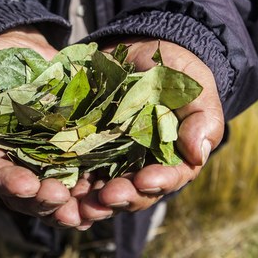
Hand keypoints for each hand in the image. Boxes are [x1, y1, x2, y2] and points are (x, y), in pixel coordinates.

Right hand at [0, 27, 84, 227]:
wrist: (24, 52)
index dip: (9, 183)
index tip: (26, 187)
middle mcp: (17, 166)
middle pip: (28, 195)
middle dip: (44, 201)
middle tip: (61, 200)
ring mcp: (47, 163)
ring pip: (58, 194)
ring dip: (73, 206)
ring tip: (88, 210)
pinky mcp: (75, 153)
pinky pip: (85, 177)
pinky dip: (95, 190)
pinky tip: (108, 196)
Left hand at [75, 39, 224, 218]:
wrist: (139, 52)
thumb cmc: (175, 73)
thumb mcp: (194, 89)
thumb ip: (202, 119)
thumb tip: (198, 153)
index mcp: (172, 160)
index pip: (168, 179)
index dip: (158, 183)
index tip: (145, 180)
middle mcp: (140, 168)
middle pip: (132, 194)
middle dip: (120, 198)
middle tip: (106, 197)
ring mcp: (110, 162)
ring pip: (100, 192)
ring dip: (89, 203)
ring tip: (77, 205)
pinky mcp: (83, 150)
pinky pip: (73, 173)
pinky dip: (65, 186)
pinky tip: (55, 189)